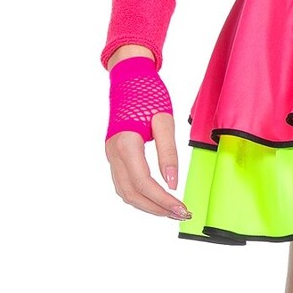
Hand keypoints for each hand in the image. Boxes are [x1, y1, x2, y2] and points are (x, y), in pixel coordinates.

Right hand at [104, 54, 191, 219]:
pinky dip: (139, 196)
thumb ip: (169, 153)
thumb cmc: (148, 95)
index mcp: (126, 143)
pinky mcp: (113, 155)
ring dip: (147, 205)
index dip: (163, 200)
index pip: (143, 182)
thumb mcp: (164, 121)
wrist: (129, 79)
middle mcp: (113, 152)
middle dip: (157, 208)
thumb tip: (172, 183)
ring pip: (125, 192)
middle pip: (132, 194)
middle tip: (181, 213)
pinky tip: (156, 198)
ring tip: (171, 209)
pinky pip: (123, 184)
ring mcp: (110, 155)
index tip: (182, 208)